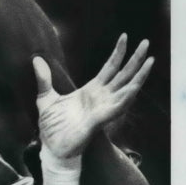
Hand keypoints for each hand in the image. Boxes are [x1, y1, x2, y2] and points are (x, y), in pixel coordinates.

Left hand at [33, 35, 153, 159]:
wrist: (51, 148)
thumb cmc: (52, 127)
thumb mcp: (45, 98)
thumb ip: (44, 79)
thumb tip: (36, 60)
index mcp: (91, 90)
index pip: (109, 67)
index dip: (117, 52)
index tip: (124, 36)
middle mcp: (101, 98)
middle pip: (123, 74)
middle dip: (135, 59)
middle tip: (146, 42)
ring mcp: (102, 108)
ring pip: (126, 89)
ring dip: (139, 76)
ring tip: (150, 61)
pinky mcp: (99, 120)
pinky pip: (116, 107)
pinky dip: (126, 97)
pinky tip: (135, 86)